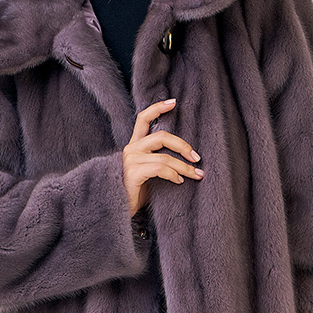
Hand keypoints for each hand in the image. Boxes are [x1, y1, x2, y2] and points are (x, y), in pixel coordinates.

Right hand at [123, 97, 203, 216]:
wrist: (115, 210)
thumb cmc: (134, 193)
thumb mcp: (148, 172)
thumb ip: (159, 160)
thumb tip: (186, 158)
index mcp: (134, 146)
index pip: (143, 119)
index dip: (157, 108)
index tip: (173, 102)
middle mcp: (131, 149)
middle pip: (162, 136)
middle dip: (183, 146)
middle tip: (197, 158)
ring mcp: (131, 160)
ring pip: (165, 156)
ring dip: (184, 166)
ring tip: (195, 174)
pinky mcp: (133, 173)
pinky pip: (159, 169)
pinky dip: (173, 174)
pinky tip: (179, 182)